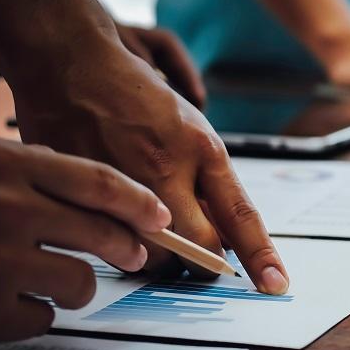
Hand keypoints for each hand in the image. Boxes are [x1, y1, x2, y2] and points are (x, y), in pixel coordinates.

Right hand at [0, 138, 171, 349]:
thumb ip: (32, 172)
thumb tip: (109, 198)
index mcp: (0, 165)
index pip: (97, 181)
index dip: (139, 202)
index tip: (160, 217)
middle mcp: (1, 209)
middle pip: (101, 234)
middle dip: (127, 248)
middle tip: (134, 255)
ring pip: (80, 283)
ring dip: (73, 285)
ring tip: (42, 278)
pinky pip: (43, 318)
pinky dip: (29, 313)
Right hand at [8, 40, 287, 293]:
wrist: (73, 64)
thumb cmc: (138, 99)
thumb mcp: (192, 132)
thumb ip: (211, 185)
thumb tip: (228, 240)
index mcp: (202, 150)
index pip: (240, 216)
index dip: (260, 256)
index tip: (276, 284)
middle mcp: (166, 169)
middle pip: (197, 250)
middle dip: (202, 262)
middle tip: (196, 253)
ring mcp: (122, 183)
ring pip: (152, 257)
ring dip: (159, 257)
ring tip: (148, 225)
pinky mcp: (83, 193)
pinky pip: (109, 245)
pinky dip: (119, 245)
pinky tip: (115, 220)